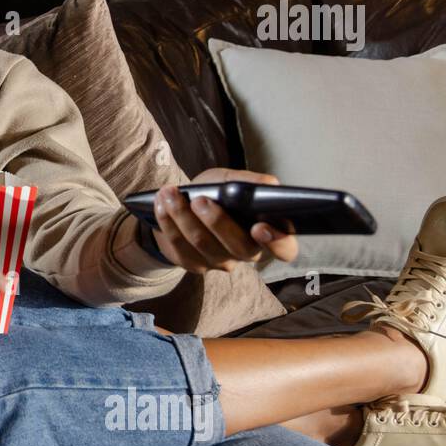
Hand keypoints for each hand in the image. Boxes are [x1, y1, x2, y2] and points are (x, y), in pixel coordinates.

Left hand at [149, 168, 298, 272]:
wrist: (183, 204)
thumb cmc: (215, 193)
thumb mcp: (231, 180)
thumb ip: (250, 182)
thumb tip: (270, 185)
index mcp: (265, 233)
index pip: (285, 248)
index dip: (277, 242)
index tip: (261, 226)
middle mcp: (247, 253)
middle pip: (238, 247)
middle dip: (217, 222)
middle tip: (199, 200)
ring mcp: (220, 262)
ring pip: (203, 245)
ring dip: (183, 217)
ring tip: (169, 194)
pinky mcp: (194, 265)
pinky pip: (180, 248)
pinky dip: (168, 223)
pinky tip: (160, 205)